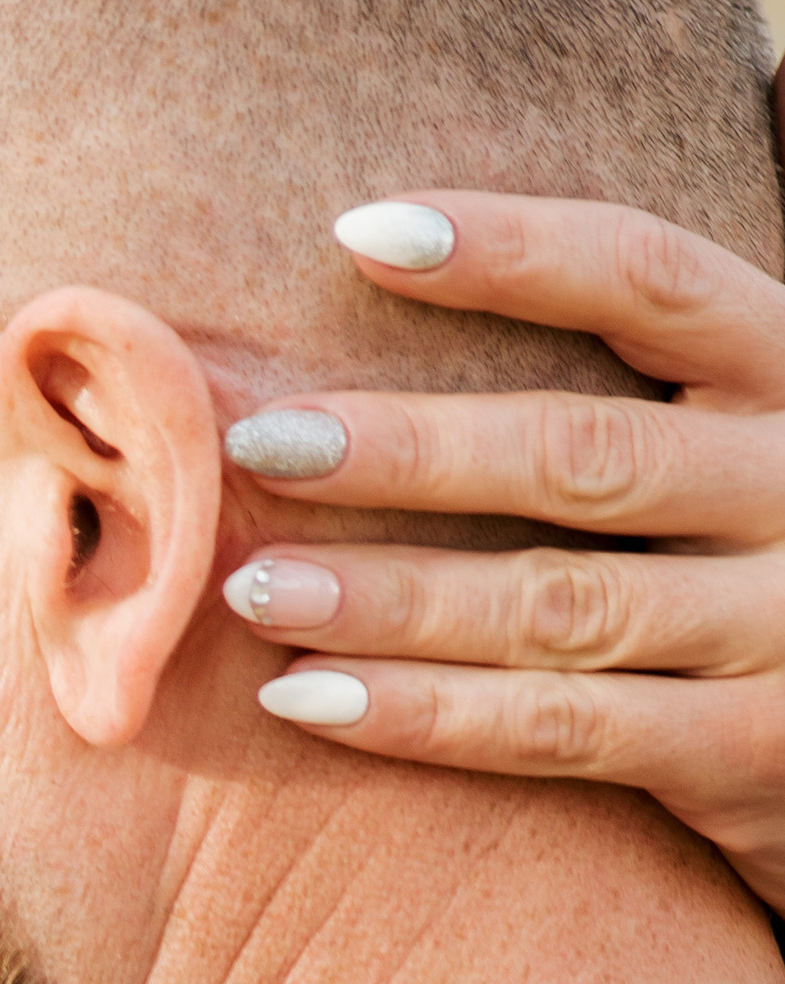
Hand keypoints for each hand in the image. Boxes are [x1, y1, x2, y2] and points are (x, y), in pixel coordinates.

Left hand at [222, 112, 784, 909]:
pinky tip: (303, 698)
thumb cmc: (747, 567)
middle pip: (582, 452)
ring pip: (557, 603)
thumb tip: (364, 294)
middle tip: (254, 444)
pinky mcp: (749, 750)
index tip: (355, 233)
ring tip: (251, 585)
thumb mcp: (713, 454)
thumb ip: (595, 401)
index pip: (650, 280)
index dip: (512, 251)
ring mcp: (783, 623)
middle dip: (407, 450)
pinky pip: (561, 729)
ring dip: (390, 596)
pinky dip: (424, 715)